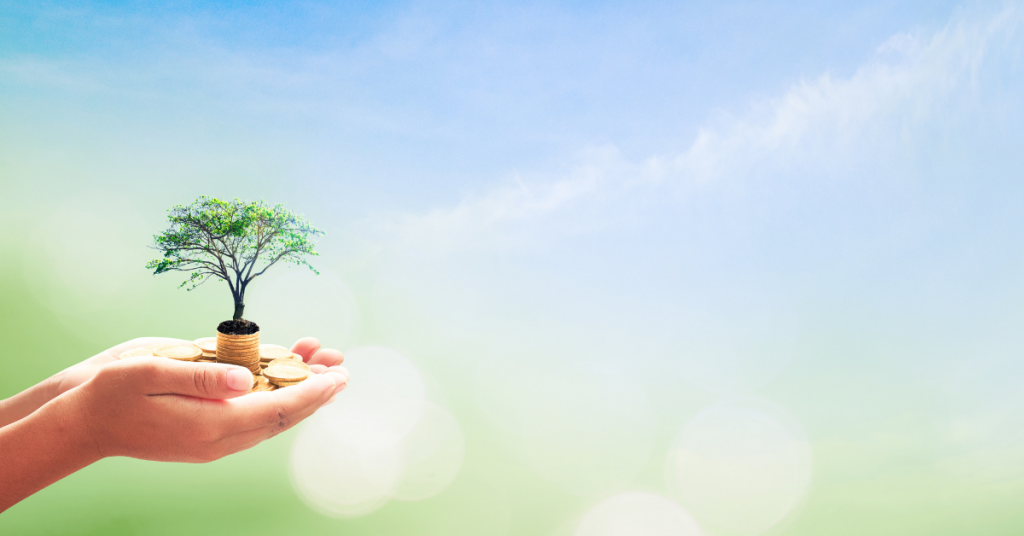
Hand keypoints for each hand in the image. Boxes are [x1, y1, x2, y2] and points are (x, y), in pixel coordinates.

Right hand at [63, 355, 347, 461]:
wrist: (83, 423)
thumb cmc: (112, 393)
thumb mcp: (151, 371)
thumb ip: (201, 376)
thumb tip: (245, 377)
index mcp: (211, 424)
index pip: (277, 410)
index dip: (313, 392)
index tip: (338, 376)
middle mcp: (219, 436)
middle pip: (282, 416)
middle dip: (315, 390)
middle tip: (342, 365)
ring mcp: (214, 438)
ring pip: (269, 416)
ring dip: (297, 389)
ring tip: (321, 358)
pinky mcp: (206, 433)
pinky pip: (250, 415)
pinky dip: (271, 392)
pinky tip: (282, 368)